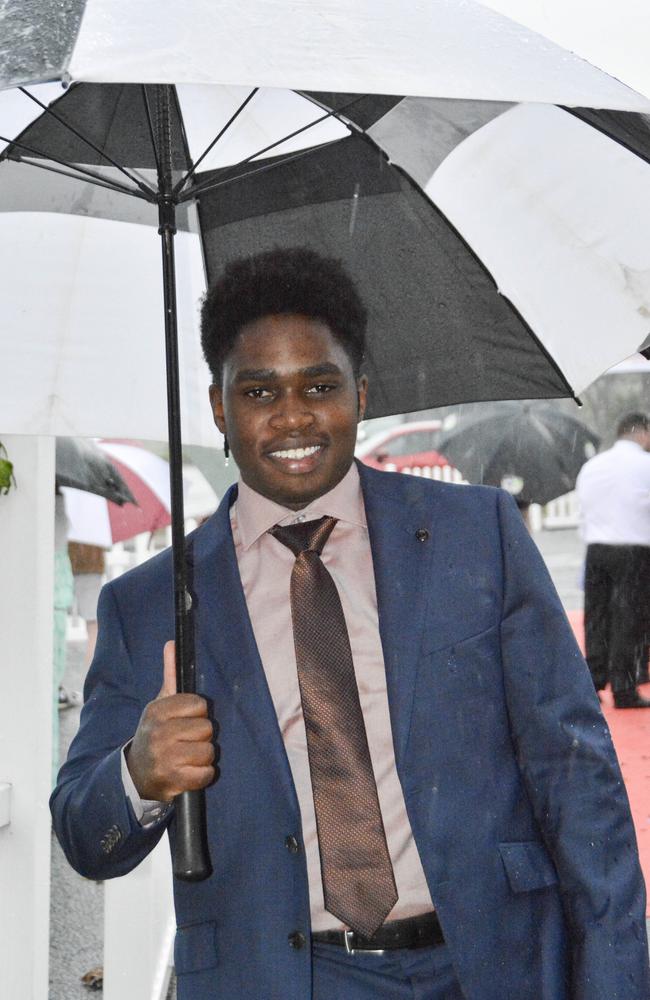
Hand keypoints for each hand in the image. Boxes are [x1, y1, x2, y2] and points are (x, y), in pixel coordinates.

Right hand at [126, 641, 215, 800]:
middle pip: (206, 728)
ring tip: (187, 757)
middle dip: (201, 736)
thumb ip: (170, 675)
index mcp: (157, 711)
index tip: (186, 720)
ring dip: (202, 757)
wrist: (136, 774)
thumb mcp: (159, 705)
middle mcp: (158, 733)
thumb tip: (171, 643)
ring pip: (208, 751)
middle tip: (186, 741)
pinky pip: (205, 774)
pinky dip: (202, 775)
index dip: (197, 713)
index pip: (199, 705)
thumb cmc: (156, 734)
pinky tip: (188, 772)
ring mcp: (164, 758)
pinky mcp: (172, 780)